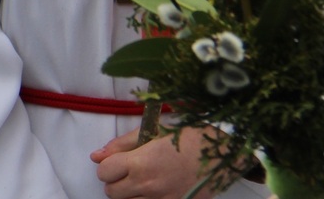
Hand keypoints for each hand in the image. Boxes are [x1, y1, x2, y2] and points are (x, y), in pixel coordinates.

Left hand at [92, 127, 229, 198]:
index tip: (119, 161)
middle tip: (130, 172)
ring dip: (130, 194)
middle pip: (112, 192)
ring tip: (144, 182)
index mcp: (141, 162)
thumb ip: (122, 144)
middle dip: (116, 181)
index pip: (103, 172)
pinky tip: (156, 191)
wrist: (227, 154)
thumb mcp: (154, 131)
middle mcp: (148, 185)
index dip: (108, 165)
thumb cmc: (191, 137)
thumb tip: (96, 156)